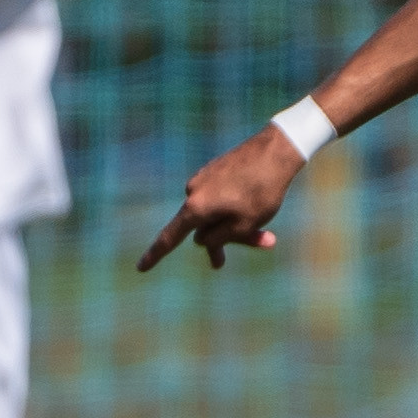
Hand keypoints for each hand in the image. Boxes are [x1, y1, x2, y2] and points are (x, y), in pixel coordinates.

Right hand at [139, 125, 304, 271]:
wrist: (277, 149)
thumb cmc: (263, 191)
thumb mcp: (244, 224)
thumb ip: (219, 238)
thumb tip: (201, 239)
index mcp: (195, 207)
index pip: (170, 238)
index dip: (156, 255)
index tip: (140, 268)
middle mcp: (193, 191)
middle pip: (203, 227)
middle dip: (228, 240)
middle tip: (264, 242)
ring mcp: (203, 178)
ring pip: (215, 212)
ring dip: (237, 223)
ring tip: (270, 228)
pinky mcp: (216, 170)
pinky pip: (222, 196)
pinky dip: (237, 206)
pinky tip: (260, 198)